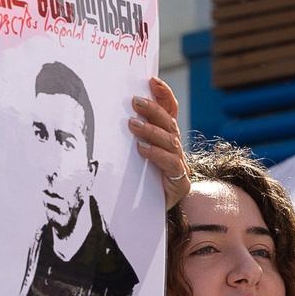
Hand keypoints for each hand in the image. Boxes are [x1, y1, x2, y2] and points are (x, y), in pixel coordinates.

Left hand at [130, 76, 188, 208]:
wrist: (146, 215)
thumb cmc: (137, 183)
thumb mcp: (131, 156)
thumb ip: (131, 137)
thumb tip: (113, 115)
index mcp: (166, 139)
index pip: (170, 111)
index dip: (164, 95)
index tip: (152, 80)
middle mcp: (176, 149)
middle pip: (169, 123)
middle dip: (153, 109)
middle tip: (135, 101)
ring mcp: (181, 166)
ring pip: (171, 141)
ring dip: (151, 131)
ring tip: (132, 124)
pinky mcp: (181, 183)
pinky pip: (171, 164)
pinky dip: (156, 154)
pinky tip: (142, 149)